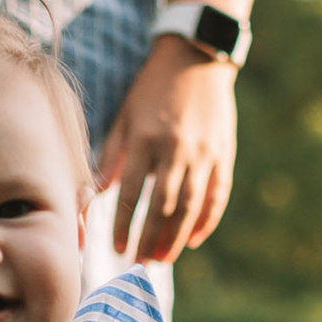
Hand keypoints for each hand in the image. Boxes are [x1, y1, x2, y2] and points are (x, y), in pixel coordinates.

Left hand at [98, 38, 237, 262]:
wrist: (197, 58)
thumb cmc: (151, 87)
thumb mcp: (125, 114)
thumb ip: (112, 153)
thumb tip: (98, 192)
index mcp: (146, 139)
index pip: (131, 193)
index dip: (124, 225)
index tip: (116, 249)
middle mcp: (176, 149)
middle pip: (162, 207)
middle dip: (149, 239)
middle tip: (139, 264)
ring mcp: (204, 153)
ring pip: (190, 207)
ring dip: (175, 238)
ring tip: (163, 260)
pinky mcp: (223, 154)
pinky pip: (216, 195)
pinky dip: (206, 221)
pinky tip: (194, 240)